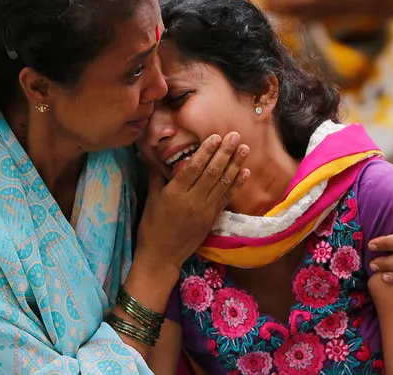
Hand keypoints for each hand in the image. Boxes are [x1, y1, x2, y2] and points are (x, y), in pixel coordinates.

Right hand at [136, 132, 249, 272]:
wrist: (162, 256)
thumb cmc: (152, 226)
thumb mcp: (151, 199)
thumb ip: (154, 175)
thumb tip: (147, 154)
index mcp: (175, 192)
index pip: (193, 167)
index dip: (206, 151)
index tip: (215, 136)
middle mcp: (192, 200)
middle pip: (212, 172)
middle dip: (225, 152)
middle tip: (235, 136)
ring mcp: (205, 210)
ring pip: (223, 183)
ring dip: (235, 164)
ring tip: (244, 149)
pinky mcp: (212, 219)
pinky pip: (226, 198)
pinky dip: (236, 184)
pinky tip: (244, 172)